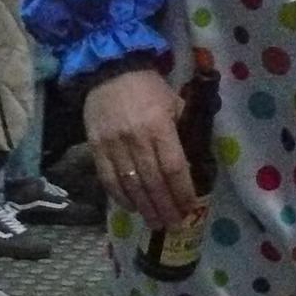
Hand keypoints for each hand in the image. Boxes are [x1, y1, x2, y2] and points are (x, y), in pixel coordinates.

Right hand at [83, 68, 197, 228]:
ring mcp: (113, 145)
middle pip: (153, 182)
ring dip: (145, 208)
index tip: (190, 207)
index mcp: (159, 126)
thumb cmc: (149, 87)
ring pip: (131, 185)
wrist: (109, 70)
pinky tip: (132, 208)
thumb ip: (186, 128)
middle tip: (174, 224)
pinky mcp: (96, 148)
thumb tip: (199, 158)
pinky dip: (120, 197)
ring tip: (157, 222)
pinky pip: (108, 179)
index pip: (173, 167)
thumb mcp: (176, 102)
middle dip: (166, 207)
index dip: (182, 191)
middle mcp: (135, 139)